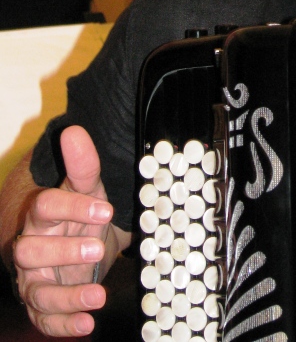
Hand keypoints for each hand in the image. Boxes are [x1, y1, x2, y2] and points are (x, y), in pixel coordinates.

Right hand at [13, 125, 113, 336]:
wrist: (82, 242)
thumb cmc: (83, 212)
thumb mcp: (88, 187)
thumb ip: (83, 165)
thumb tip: (74, 130)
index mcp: (42, 213)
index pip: (46, 207)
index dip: (73, 208)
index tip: (106, 208)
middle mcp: (33, 247)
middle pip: (32, 251)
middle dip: (63, 252)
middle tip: (97, 248)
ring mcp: (35, 279)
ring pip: (37, 290)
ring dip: (66, 294)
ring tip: (98, 295)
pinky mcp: (43, 305)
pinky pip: (46, 319)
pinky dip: (64, 325)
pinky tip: (86, 324)